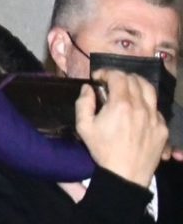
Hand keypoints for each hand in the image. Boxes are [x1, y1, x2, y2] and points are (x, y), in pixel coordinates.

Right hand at [77, 69, 170, 186]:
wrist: (126, 174)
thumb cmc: (103, 150)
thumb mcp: (83, 127)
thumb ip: (83, 103)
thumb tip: (88, 88)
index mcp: (121, 104)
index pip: (118, 76)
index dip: (106, 73)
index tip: (98, 79)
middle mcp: (141, 107)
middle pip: (134, 79)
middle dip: (120, 77)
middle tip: (111, 84)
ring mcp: (155, 118)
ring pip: (150, 90)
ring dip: (137, 85)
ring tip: (128, 90)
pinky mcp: (163, 128)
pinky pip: (156, 108)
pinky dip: (146, 103)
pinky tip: (138, 111)